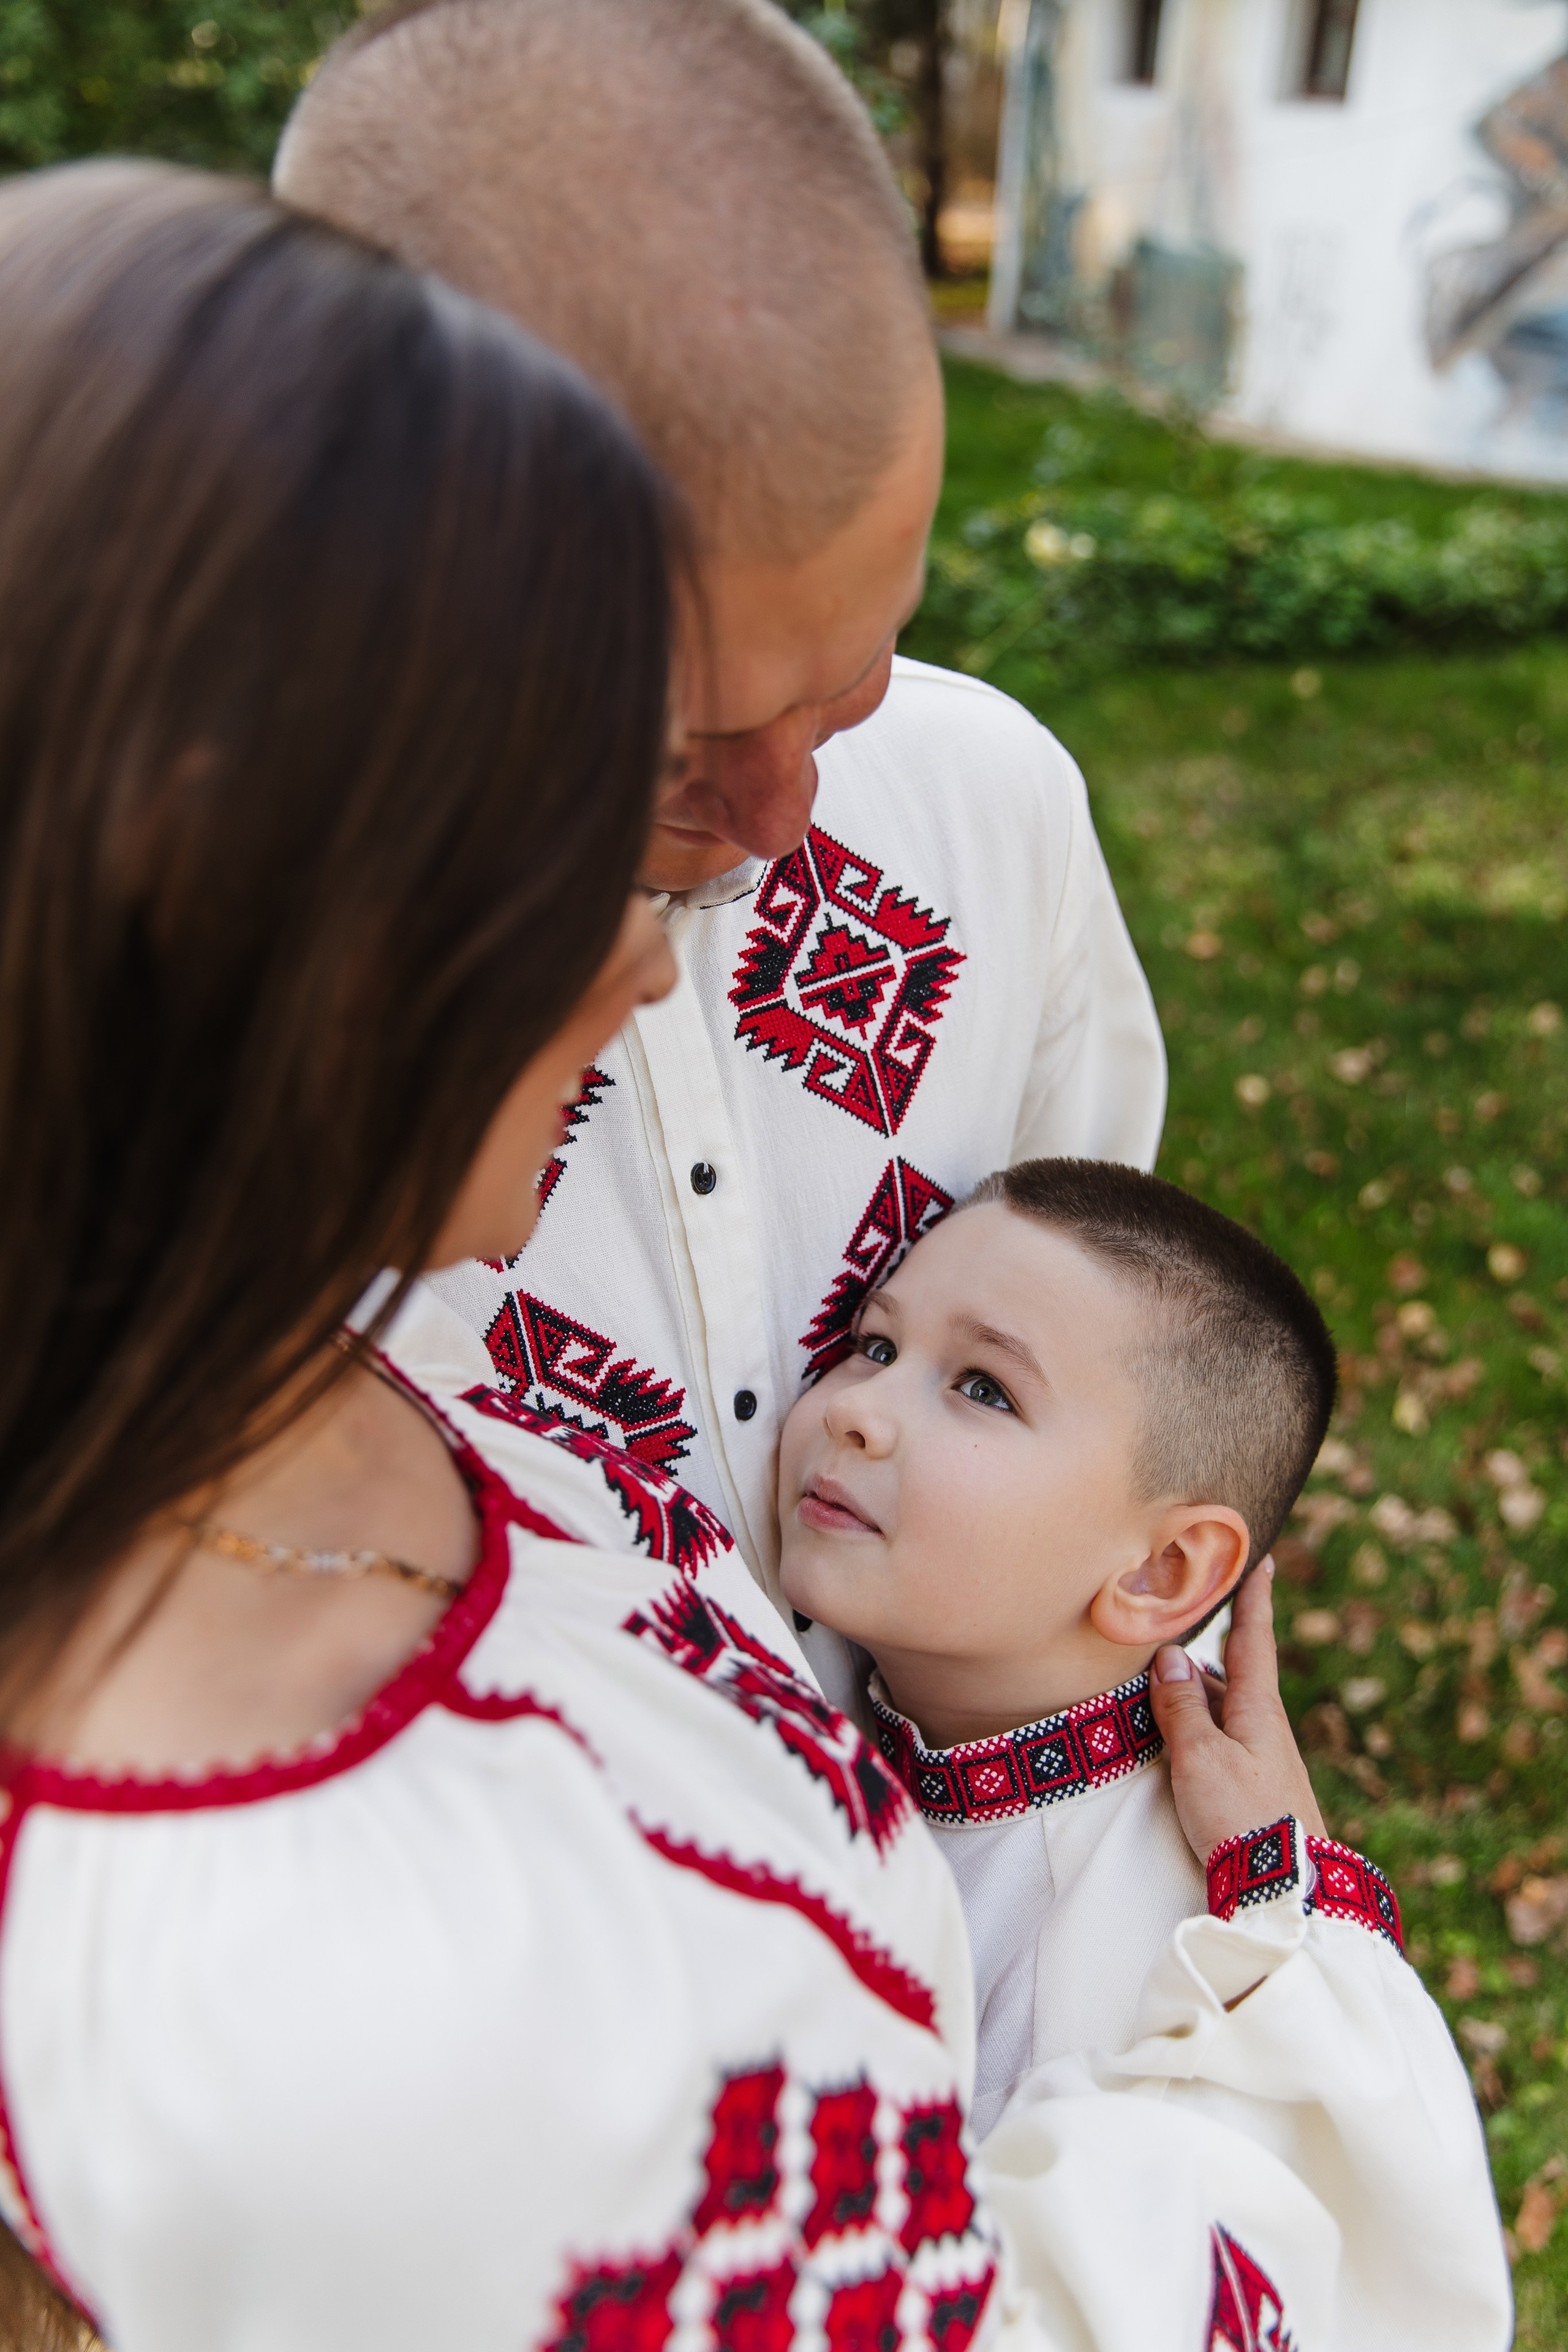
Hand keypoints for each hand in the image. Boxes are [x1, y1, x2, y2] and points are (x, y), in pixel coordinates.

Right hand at [1149, 1561, 1326, 1864]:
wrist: (1289, 1893)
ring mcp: (1264, 1763)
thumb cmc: (1244, 1820)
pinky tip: (1175, 1742)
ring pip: (1224, 1712)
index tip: (1263, 1557)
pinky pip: (1221, 1743)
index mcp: (1259, 1710)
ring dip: (1195, 1695)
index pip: (1254, 1639)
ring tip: (1157, 1685)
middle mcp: (1266, 1730)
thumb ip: (1182, 1708)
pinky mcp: (1256, 1793)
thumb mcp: (1201, 1758)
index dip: (1254, 1597)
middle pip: (1233, 1676)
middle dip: (1208, 1651)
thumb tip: (1172, 1657)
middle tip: (1181, 1623)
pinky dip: (1197, 1729)